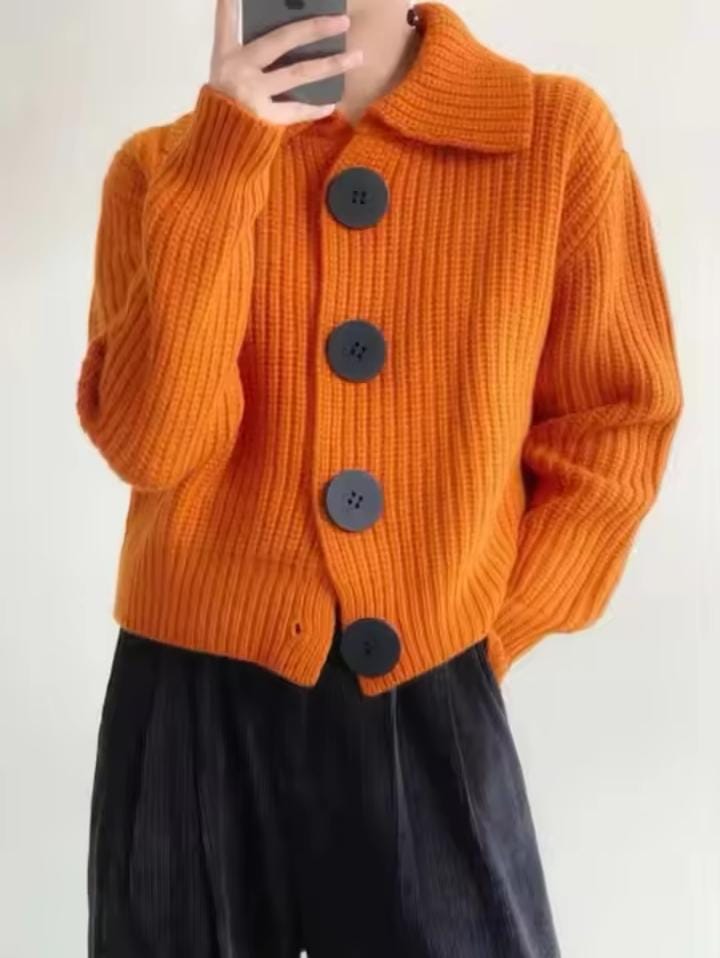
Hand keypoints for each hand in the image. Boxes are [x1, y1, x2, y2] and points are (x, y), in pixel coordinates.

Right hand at [210, 0, 362, 123]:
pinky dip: (313, 109)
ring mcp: (253, 93)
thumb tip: (279, 35)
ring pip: (298, 73)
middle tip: (342, 21)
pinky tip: (330, 104)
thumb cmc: (224, 106)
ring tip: (356, 57)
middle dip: (314, 28)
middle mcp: (239, 69)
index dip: (232, 4)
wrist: (217, 146)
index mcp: (226, 55)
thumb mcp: (224, 75)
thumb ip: (247, 54)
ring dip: (330, 64)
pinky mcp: (263, 118)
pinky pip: (294, 110)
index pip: (228, 21)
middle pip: (282, 40)